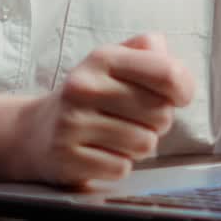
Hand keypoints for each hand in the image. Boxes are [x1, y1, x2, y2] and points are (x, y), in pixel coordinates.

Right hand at [11, 32, 194, 188]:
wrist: (36, 130)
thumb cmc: (90, 96)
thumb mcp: (114, 62)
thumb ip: (148, 52)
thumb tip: (174, 69)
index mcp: (102, 58)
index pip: (167, 73)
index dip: (183, 89)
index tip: (178, 96)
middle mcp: (84, 87)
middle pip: (161, 113)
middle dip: (157, 120)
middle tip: (134, 117)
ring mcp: (73, 123)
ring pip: (145, 144)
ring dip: (138, 145)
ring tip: (117, 135)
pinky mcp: (68, 157)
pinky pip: (122, 168)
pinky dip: (118, 164)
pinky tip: (101, 153)